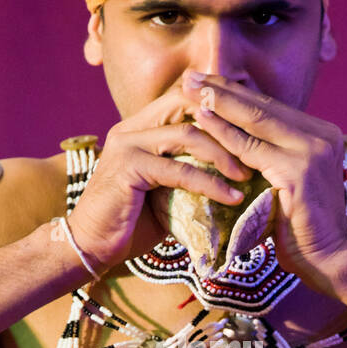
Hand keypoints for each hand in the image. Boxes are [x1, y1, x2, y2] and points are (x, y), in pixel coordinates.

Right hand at [66, 79, 253, 271]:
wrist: (92, 247)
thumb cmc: (131, 224)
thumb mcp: (166, 191)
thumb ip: (189, 172)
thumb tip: (236, 174)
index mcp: (140, 127)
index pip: (184, 100)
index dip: (217, 110)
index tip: (250, 131)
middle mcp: (131, 128)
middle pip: (187, 104)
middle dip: (225, 124)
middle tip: (254, 149)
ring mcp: (128, 143)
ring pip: (188, 134)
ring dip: (223, 155)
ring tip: (246, 176)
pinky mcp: (129, 166)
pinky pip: (180, 170)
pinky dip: (210, 183)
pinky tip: (232, 197)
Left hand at [182, 73, 346, 288]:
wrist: (329, 260)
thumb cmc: (303, 230)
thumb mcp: (290, 184)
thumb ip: (274, 159)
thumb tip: (241, 144)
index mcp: (322, 135)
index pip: (273, 108)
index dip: (239, 92)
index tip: (209, 81)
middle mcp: (322, 136)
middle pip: (263, 106)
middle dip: (224, 88)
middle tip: (192, 75)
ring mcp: (312, 151)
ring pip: (256, 121)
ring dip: (219, 102)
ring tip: (189, 88)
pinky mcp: (298, 171)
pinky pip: (250, 148)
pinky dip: (223, 132)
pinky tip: (201, 119)